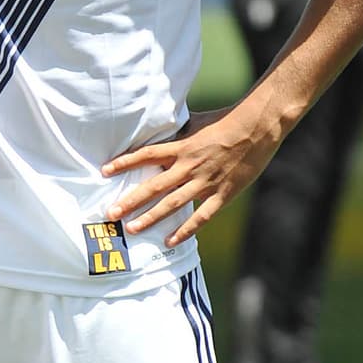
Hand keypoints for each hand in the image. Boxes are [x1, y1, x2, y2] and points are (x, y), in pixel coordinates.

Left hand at [102, 105, 280, 247]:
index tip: (105, 171)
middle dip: (131, 200)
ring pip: (173, 204)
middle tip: (111, 213)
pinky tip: (170, 241)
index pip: (146, 155)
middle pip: (154, 186)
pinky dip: (185, 230)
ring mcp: (205, 182)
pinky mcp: (222, 195)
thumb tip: (159, 125)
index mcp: (182, 147)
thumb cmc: (226, 121)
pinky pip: (201, 217)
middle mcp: (189, 166)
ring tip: (132, 229)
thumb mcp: (196, 122)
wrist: (257, 127)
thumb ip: (178, 131)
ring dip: (151, 218)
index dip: (124, 162)